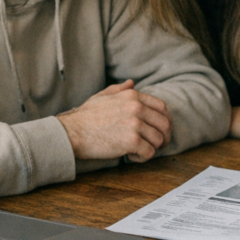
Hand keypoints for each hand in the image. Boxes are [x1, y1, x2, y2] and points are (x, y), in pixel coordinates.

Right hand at [57, 80, 172, 161]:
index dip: (166, 120)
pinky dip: (142, 157)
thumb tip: (132, 82)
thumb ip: (119, 89)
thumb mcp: (102, 96)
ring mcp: (135, 124)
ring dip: (152, 148)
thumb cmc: (85, 117)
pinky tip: (131, 156)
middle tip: (158, 145)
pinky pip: (149, 152)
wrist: (72, 132)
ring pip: (158, 140)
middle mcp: (137, 108)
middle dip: (165, 136)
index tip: (163, 129)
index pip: (162, 107)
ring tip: (138, 151)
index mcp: (132, 96)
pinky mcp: (132, 141)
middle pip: (164, 124)